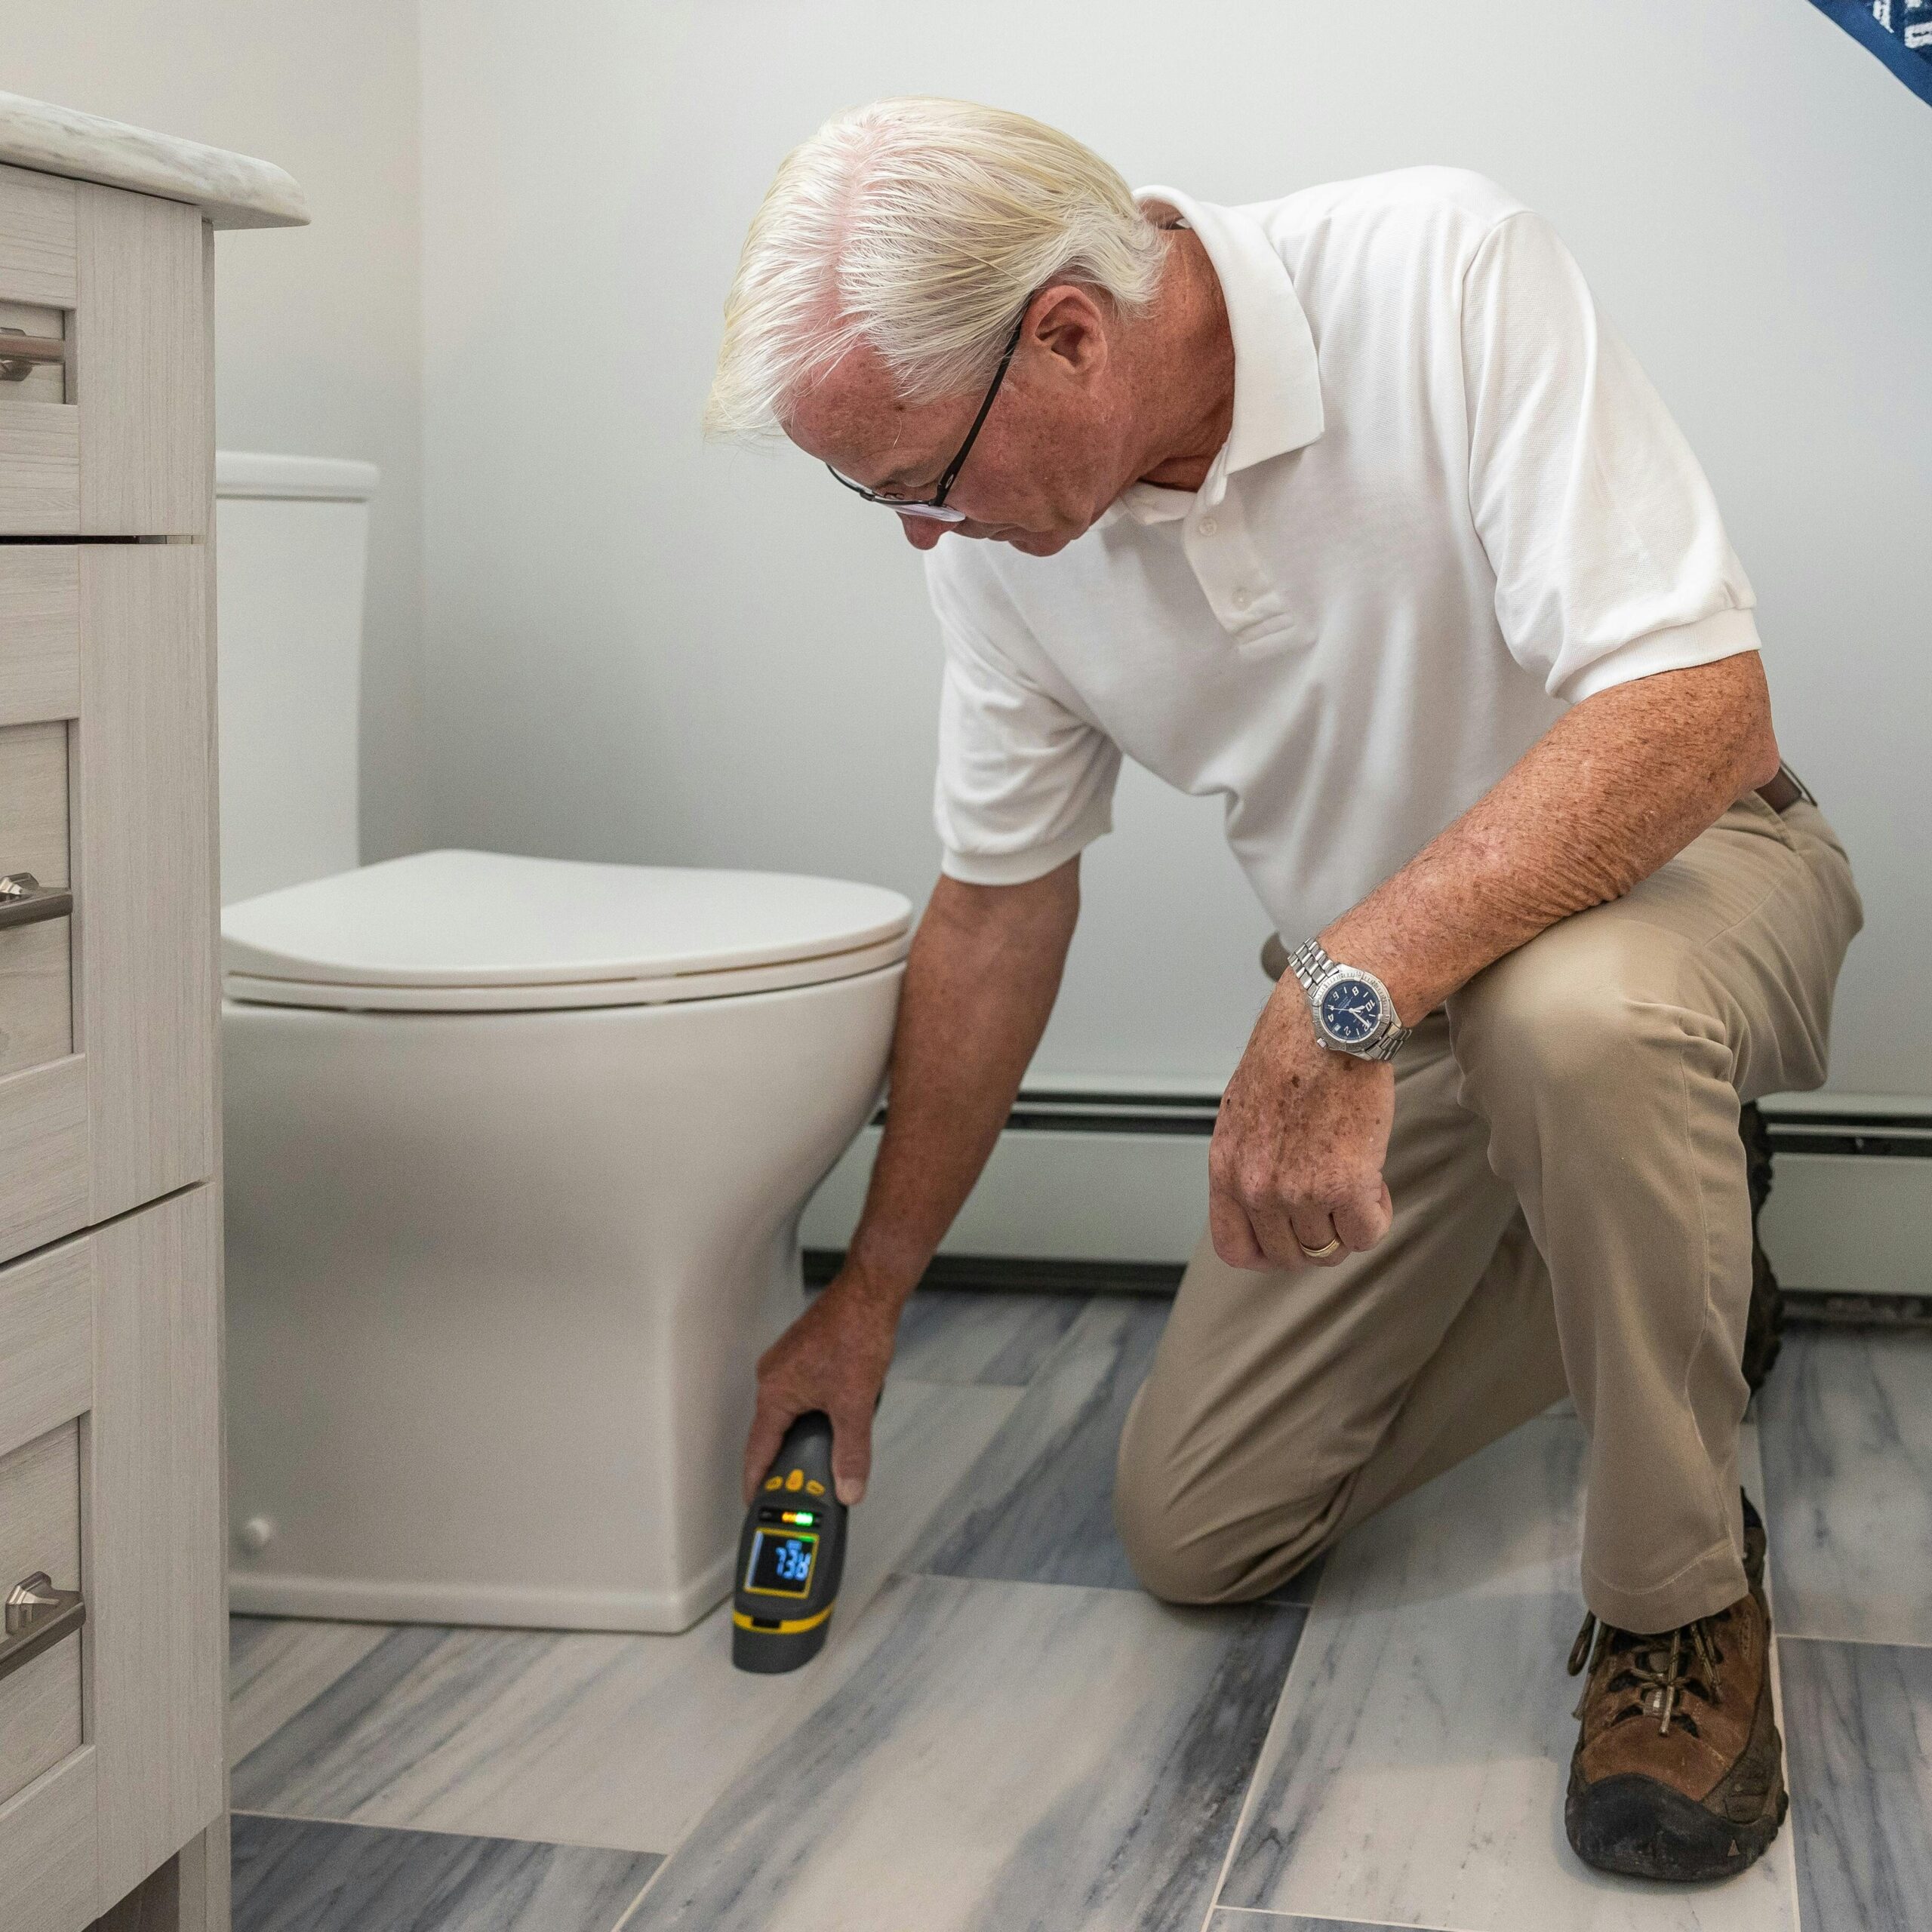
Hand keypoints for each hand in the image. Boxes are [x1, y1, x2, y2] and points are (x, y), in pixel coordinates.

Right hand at [743, 1269, 898, 1506]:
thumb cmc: (855, 1333)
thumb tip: (849, 1487)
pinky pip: (800, 1395)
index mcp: (775, 1391)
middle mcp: (773, 1376)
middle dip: (787, 1461)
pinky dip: (812, 1414)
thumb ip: (852, 1452)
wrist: (869, 1292)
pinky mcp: (803, 1355)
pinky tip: (835, 1419)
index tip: (756, 1503)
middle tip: (801, 1488)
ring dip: (803, 1435)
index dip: (757, 1480)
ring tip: (823, 1458)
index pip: (759, 1450)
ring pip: (788, 1414)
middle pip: (772, 1433)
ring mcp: (787, 1364)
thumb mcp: (855, 1404)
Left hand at [1209, 983, 1395, 1270]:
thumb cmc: (1292, 1056)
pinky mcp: (1346, 1186)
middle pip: (1289, 1256)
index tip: (1291, 1237)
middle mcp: (1256, 1188)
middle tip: (1335, 1203)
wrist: (1327, 1025)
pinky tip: (1376, 1183)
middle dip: (1317, 1238)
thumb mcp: (1245, 1113)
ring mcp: (1299, 1192)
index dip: (1267, 1253)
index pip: (1235, 1248)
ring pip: (1330, 1248)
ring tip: (1357, 1180)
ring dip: (1349, 1223)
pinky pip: (1366, 1234)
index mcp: (1226, 1169)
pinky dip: (1376, 1217)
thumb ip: (1250, 1161)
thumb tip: (1267, 1198)